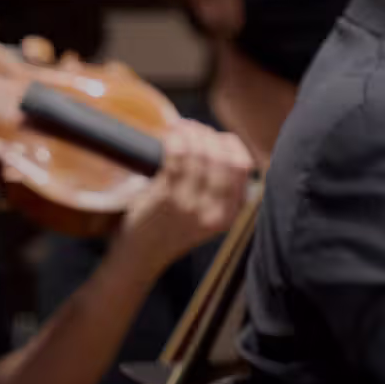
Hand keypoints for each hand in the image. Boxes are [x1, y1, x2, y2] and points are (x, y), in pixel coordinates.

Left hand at [110, 119, 252, 274]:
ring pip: (199, 156)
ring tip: (180, 127)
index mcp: (229, 215)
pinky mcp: (165, 199)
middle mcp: (213, 211)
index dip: (231, 145)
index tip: (217, 136)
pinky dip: (174, 141)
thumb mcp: (208, 216)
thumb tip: (222, 146)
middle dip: (209, 135)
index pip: (243, 168)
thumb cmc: (171, 229)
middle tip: (195, 127)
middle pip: (222, 158)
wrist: (142, 256)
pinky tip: (170, 135)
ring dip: (190, 134)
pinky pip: (176, 159)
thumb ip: (221, 191)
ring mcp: (189, 206)